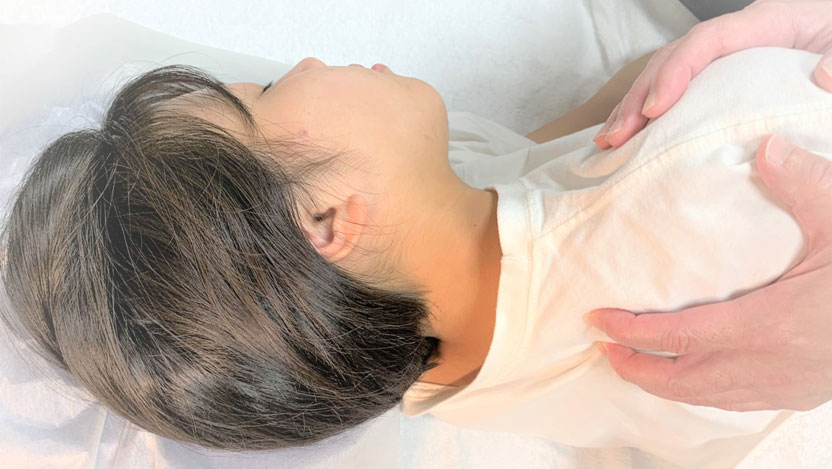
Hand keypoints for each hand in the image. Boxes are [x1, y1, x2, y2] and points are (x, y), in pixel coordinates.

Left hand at [586, 135, 831, 411]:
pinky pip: (733, 402)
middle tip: (602, 347)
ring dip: (663, 384)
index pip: (676, 336)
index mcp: (765, 326)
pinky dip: (700, 392)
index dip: (631, 331)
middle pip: (678, 380)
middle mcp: (764, 365)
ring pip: (703, 397)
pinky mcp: (798, 395)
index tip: (598, 318)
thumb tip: (769, 146)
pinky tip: (694, 377)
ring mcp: (782, 387)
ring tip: (635, 364)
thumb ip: (805, 186)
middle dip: (633, 367)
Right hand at [594, 0, 831, 149]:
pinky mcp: (725, 80)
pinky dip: (650, 115)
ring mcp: (727, 59)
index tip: (655, 110)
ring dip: (634, 108)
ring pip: (667, 74)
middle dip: (639, 97)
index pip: (708, 40)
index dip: (675, 72)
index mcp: (768, 22)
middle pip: (673, 58)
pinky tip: (633, 138)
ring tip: (611, 141)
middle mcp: (738, 38)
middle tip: (618, 136)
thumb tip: (822, 78)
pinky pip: (680, 91)